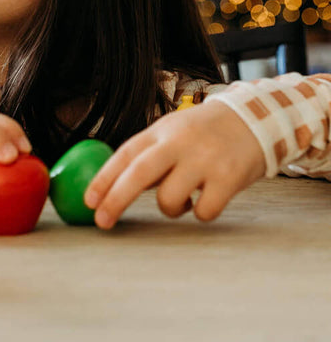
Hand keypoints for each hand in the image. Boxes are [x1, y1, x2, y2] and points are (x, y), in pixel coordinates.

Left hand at [83, 100, 265, 228]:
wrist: (254, 119)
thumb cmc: (204, 132)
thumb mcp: (172, 133)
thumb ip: (148, 157)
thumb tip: (114, 187)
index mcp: (161, 130)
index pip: (125, 154)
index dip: (103, 178)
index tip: (88, 200)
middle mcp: (180, 142)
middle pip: (139, 172)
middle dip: (116, 199)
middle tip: (101, 222)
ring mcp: (204, 159)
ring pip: (169, 198)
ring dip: (170, 209)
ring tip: (183, 199)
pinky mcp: (229, 177)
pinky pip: (203, 211)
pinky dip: (200, 213)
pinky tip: (208, 197)